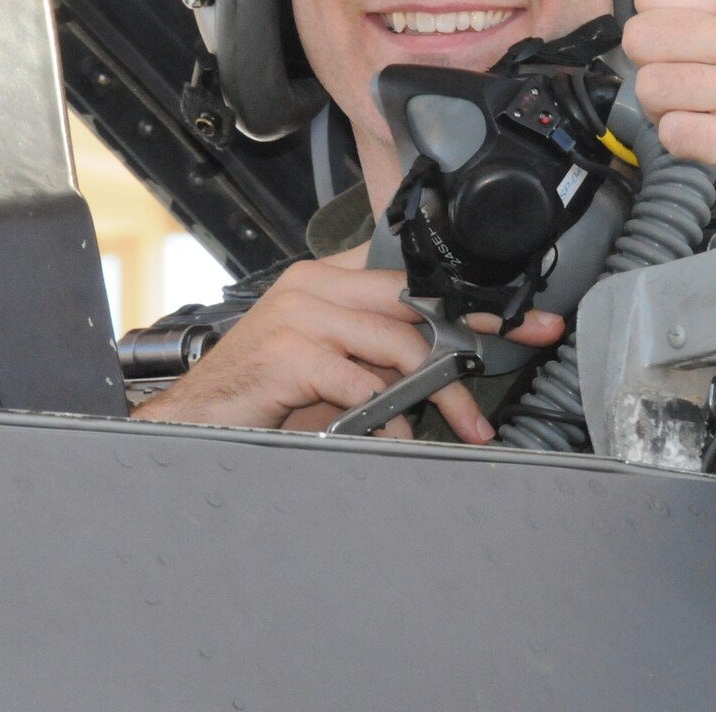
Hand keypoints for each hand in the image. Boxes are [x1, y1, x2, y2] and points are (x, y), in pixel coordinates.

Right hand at [130, 257, 565, 441]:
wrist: (193, 421)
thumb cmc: (261, 394)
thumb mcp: (329, 362)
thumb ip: (379, 354)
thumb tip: (447, 372)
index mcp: (326, 276)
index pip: (414, 276)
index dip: (473, 297)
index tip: (522, 318)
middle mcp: (315, 285)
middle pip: (417, 304)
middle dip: (477, 336)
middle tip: (517, 361)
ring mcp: (301, 317)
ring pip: (401, 346)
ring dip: (442, 393)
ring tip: (465, 424)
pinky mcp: (292, 355)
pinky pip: (364, 386)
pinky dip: (389, 420)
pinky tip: (397, 439)